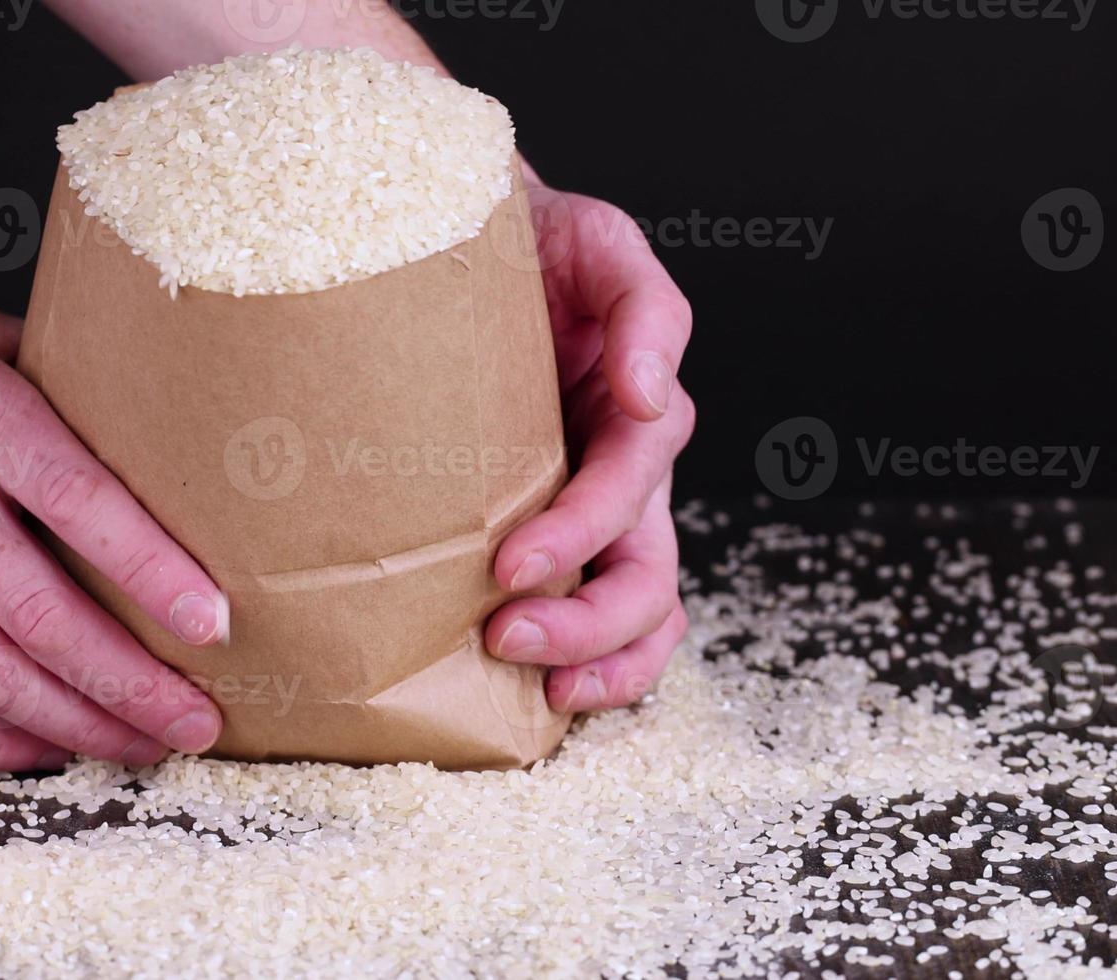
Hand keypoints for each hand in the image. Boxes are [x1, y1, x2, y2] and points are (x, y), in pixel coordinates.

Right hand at [0, 276, 228, 770]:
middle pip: (46, 618)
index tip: (216, 622)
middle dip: (135, 686)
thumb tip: (124, 400)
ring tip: (142, 747)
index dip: (154, 572)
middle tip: (199, 721)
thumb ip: (41, 368)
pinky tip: (45, 749)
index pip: (83, 504)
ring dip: (78, 726)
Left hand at [483, 178, 695, 712]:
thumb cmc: (536, 242)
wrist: (468, 243)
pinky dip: (579, 663)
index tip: (507, 567)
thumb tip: (648, 396)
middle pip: (647, 577)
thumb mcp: (601, 243)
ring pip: (636, 614)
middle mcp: (627, 473)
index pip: (631, 487)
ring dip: (596, 662)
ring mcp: (595, 511)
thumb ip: (645, 309)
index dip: (579, 534)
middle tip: (508, 638)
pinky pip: (585, 611)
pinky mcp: (551, 531)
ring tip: (538, 691)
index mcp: (639, 411)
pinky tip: (532, 695)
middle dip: (590, 623)